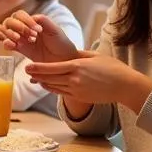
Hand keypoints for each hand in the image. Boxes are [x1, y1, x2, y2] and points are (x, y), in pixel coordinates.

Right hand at [2, 12, 79, 64]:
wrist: (64, 61)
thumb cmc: (62, 44)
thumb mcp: (55, 30)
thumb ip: (43, 21)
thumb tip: (31, 18)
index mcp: (33, 22)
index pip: (20, 15)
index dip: (25, 20)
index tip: (38, 29)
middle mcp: (25, 29)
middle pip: (10, 21)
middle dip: (17, 26)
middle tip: (30, 35)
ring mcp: (21, 40)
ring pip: (6, 31)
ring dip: (11, 33)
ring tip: (21, 39)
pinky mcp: (20, 51)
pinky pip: (8, 45)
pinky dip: (7, 43)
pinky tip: (13, 45)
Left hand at [25, 51, 151, 110]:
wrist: (125, 86)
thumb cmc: (113, 68)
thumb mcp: (94, 56)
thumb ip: (78, 54)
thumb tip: (66, 54)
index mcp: (77, 66)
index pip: (51, 68)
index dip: (37, 68)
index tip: (27, 66)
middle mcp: (74, 79)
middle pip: (49, 78)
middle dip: (36, 75)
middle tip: (26, 71)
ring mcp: (77, 90)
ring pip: (54, 87)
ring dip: (43, 83)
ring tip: (34, 79)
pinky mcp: (80, 98)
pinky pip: (62, 94)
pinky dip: (52, 89)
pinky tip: (47, 85)